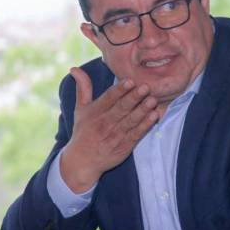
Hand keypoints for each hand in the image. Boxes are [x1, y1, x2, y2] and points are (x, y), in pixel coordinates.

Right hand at [60, 67, 158, 192]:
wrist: (82, 161)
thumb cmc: (83, 131)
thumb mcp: (80, 109)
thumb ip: (83, 88)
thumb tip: (75, 68)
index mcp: (95, 112)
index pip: (109, 98)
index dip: (120, 90)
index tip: (130, 81)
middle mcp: (105, 123)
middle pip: (121, 108)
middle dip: (134, 97)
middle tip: (145, 87)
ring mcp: (116, 135)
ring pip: (131, 121)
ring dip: (143, 110)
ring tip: (152, 100)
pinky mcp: (125, 146)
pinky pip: (137, 134)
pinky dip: (146, 125)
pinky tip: (154, 116)